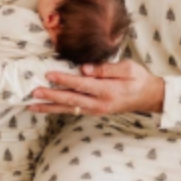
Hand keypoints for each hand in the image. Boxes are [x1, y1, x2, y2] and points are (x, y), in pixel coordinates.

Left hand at [29, 59, 164, 116]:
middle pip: (70, 100)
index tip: (49, 74)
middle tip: (34, 92)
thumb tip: (84, 68)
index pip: (81, 85)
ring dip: (50, 107)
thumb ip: (106, 69)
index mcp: (107, 91)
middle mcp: (99, 104)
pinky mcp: (94, 111)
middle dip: (51, 96)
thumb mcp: (127, 68)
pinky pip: (72, 111)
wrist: (148, 97)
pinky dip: (58, 110)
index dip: (64, 80)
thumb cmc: (138, 79)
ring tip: (32, 106)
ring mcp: (96, 110)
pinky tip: (46, 108)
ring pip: (69, 109)